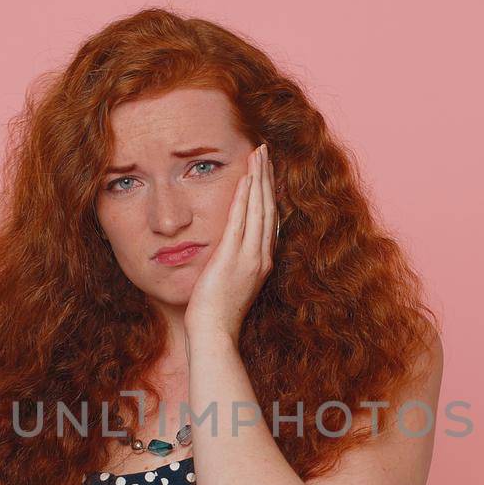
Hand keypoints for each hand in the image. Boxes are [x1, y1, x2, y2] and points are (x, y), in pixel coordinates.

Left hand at [185, 143, 276, 344]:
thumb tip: (230, 252)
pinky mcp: (232, 258)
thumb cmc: (218, 316)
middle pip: (268, 208)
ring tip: (258, 154)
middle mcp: (260, 256)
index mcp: (261, 262)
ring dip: (259, 179)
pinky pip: (240, 221)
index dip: (269, 192)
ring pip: (258, 209)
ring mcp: (249, 257)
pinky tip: (246, 179)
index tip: (267, 171)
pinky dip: (244, 198)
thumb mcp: (232, 285)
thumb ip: (235, 265)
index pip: (269, 219)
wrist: (215, 333)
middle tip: (265, 151)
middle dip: (267, 177)